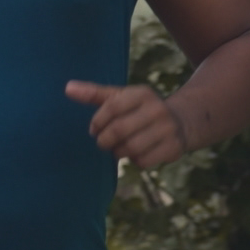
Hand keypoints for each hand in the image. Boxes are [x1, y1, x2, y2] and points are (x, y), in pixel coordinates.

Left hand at [66, 81, 186, 167]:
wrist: (181, 122)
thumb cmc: (138, 109)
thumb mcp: (119, 97)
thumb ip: (93, 93)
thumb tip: (67, 88)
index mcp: (142, 94)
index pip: (112, 107)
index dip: (97, 122)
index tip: (93, 130)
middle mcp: (158, 109)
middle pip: (119, 130)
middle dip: (105, 140)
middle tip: (103, 142)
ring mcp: (169, 129)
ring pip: (131, 148)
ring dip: (118, 152)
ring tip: (118, 148)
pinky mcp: (174, 147)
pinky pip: (144, 161)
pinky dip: (135, 160)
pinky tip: (136, 154)